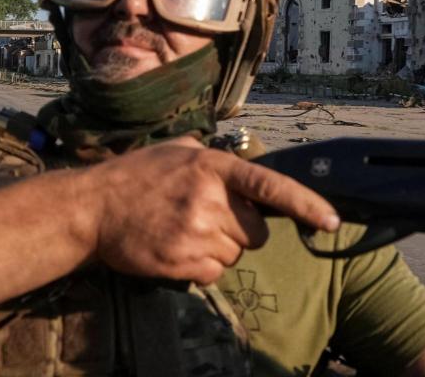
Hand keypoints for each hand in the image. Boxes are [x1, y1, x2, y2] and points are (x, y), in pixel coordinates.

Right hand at [80, 136, 339, 283]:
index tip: (331, 221)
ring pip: (235, 254)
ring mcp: (195, 233)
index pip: (271, 186)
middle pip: (257, 233)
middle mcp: (209, 200)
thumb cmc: (139, 175)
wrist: (92, 207)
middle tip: (208, 217)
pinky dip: (201, 266)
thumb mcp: (180, 149)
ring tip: (185, 229)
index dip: (305, 205)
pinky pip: (214, 274)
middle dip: (242, 229)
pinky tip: (177, 248)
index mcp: (214, 167)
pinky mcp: (181, 262)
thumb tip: (250, 168)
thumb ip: (218, 158)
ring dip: (219, 247)